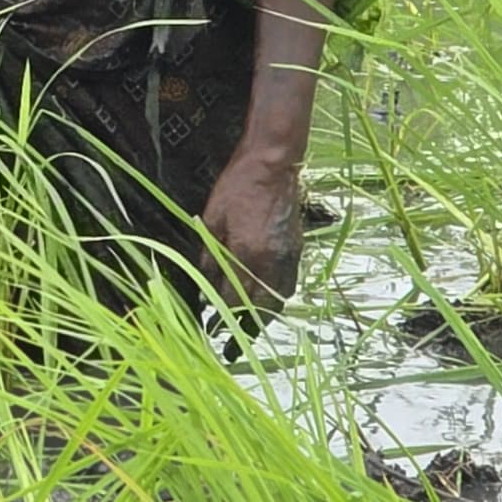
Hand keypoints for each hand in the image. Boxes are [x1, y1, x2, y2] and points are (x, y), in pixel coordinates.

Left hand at [200, 157, 307, 311]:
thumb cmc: (238, 186)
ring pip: (279, 299)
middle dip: (245, 325)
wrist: (273, 165)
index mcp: (247, 252)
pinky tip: (265, 297)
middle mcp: (271, 261)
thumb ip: (209, 254)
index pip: (234, 296)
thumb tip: (204, 281)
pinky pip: (289, 283)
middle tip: (230, 336)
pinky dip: (276, 296)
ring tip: (249, 322)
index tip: (211, 323)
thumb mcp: (213, 218)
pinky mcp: (298, 250)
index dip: (221, 313)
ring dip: (263, 314)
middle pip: (260, 307)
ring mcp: (288, 257)